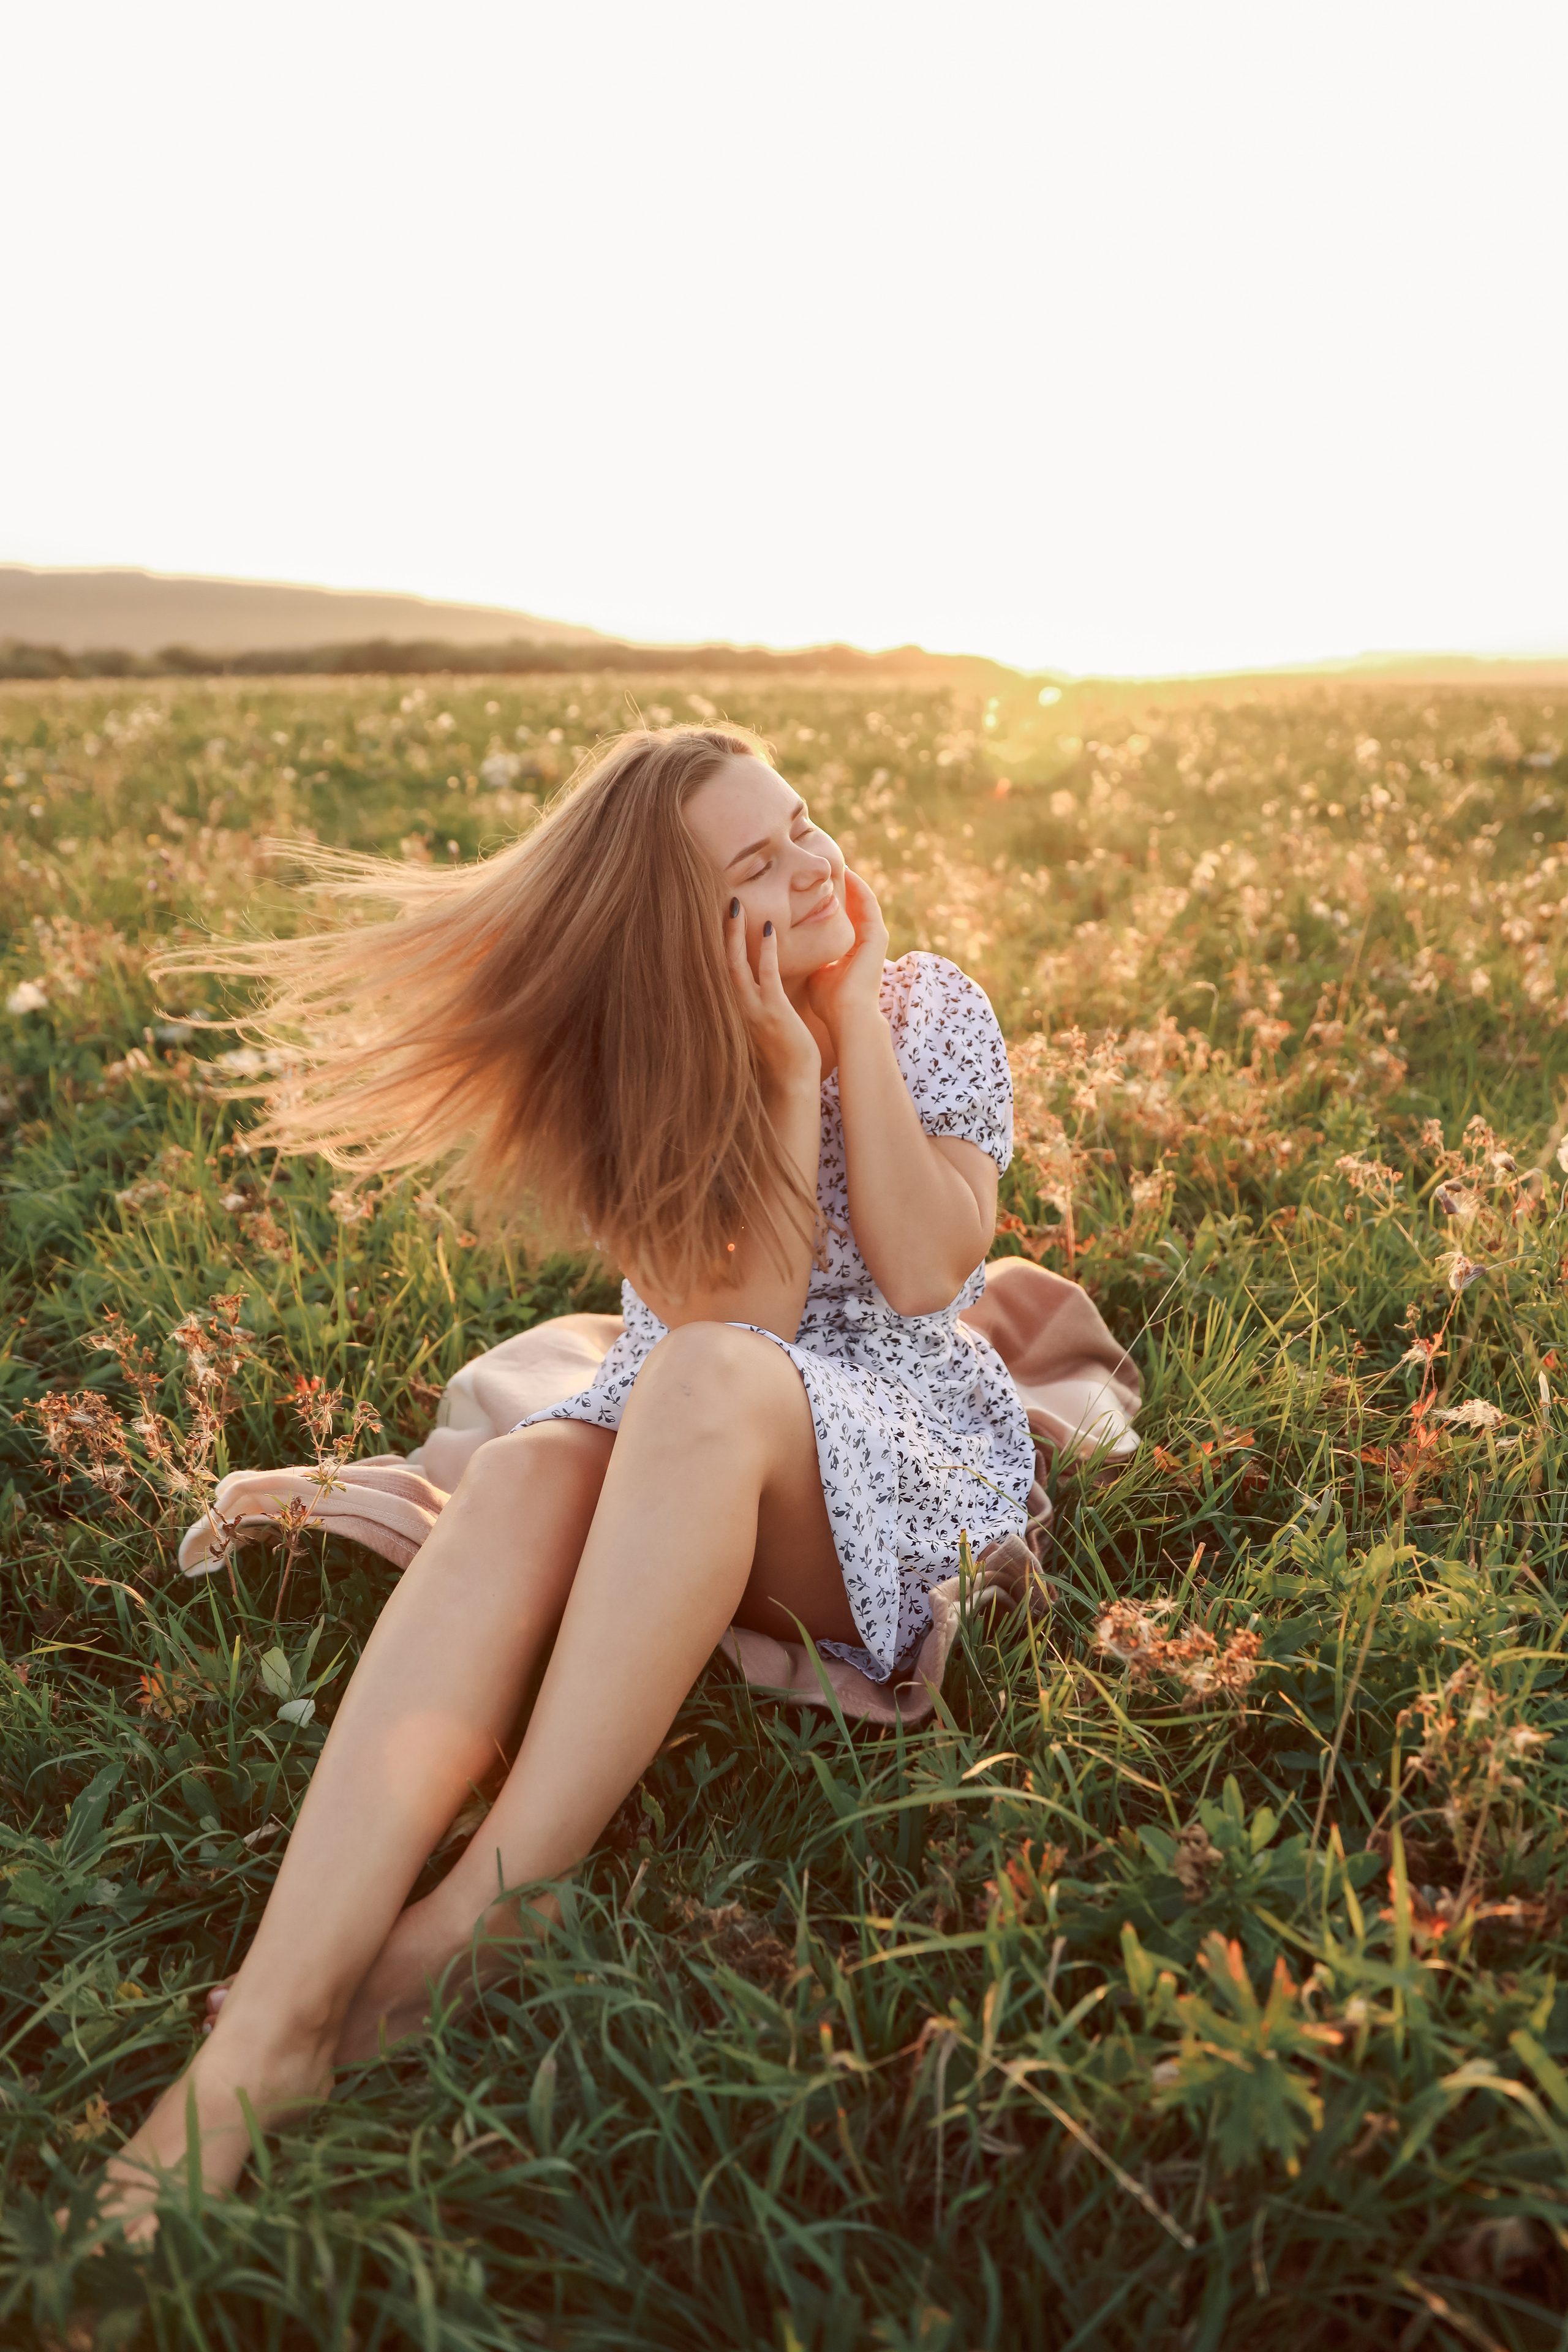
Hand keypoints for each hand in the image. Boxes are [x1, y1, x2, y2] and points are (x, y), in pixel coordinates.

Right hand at [724, 898, 822, 1095]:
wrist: (791, 1079)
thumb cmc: (779, 1048)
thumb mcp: (759, 1018)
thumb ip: (752, 996)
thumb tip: (752, 974)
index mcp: (731, 1005)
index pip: (715, 967)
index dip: (711, 941)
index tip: (710, 914)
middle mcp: (735, 1005)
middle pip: (718, 961)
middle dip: (716, 931)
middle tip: (718, 900)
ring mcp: (752, 1008)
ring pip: (736, 965)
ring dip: (734, 934)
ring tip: (735, 906)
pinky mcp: (773, 1011)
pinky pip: (767, 975)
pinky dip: (766, 951)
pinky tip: (769, 929)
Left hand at [805, 870, 888, 1040]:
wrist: (848, 1017)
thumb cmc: (830, 1002)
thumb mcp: (817, 973)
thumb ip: (811, 959)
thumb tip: (790, 950)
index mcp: (853, 953)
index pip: (845, 921)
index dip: (833, 903)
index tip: (819, 886)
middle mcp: (866, 944)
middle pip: (856, 908)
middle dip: (844, 888)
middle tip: (831, 866)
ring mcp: (875, 940)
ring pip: (865, 903)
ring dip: (854, 883)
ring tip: (840, 863)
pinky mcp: (878, 938)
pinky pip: (870, 905)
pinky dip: (860, 888)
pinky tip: (849, 874)